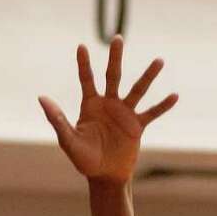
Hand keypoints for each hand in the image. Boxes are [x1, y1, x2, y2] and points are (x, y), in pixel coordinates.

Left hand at [39, 37, 177, 185]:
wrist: (105, 177)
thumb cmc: (84, 160)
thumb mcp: (69, 141)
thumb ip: (57, 119)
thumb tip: (42, 98)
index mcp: (91, 105)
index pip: (86, 79)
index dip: (83, 64)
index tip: (81, 47)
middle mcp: (109, 104)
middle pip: (113, 75)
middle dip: (115, 57)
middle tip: (117, 38)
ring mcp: (125, 113)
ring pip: (137, 90)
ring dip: (148, 76)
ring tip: (159, 61)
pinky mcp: (137, 126)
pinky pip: (152, 113)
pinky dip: (162, 106)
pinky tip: (174, 96)